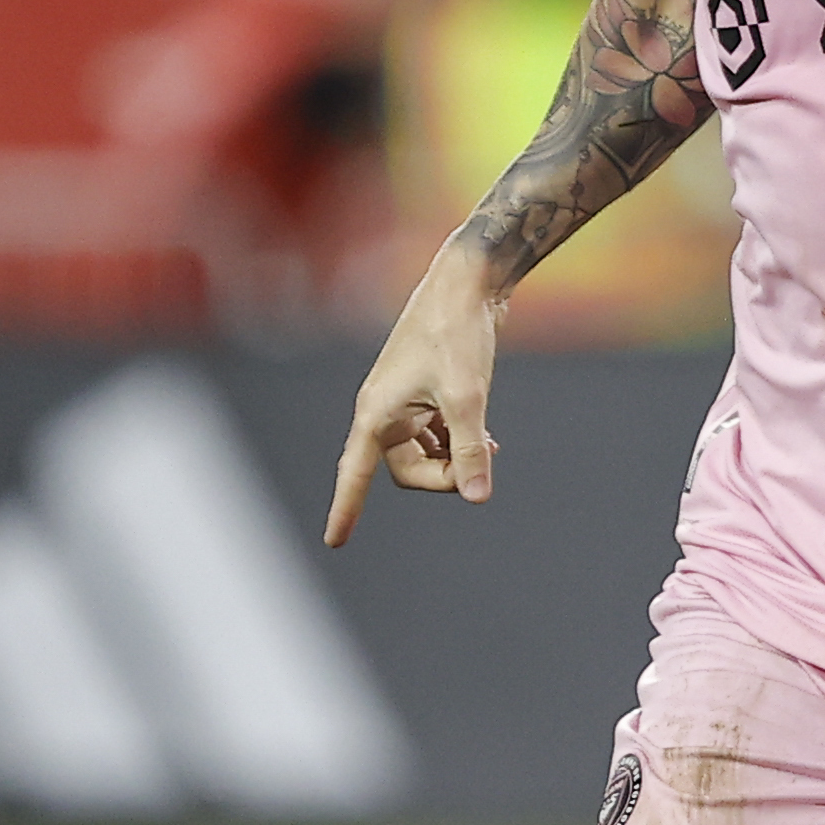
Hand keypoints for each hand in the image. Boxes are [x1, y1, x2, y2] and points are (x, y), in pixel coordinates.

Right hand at [324, 251, 503, 547]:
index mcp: (377, 413)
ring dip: (455, 459)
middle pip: (407, 470)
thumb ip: (470, 449)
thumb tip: (478, 496)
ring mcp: (404, 401)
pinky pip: (436, 436)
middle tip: (484, 460)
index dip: (346, 508)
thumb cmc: (457, 333)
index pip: (355, 474)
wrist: (468, 283)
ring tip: (490, 446)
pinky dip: (458, 442)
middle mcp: (384, 410)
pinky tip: (487, 439)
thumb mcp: (467, 397)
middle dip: (444, 475)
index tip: (335, 541)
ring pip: (424, 455)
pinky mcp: (426, 392)